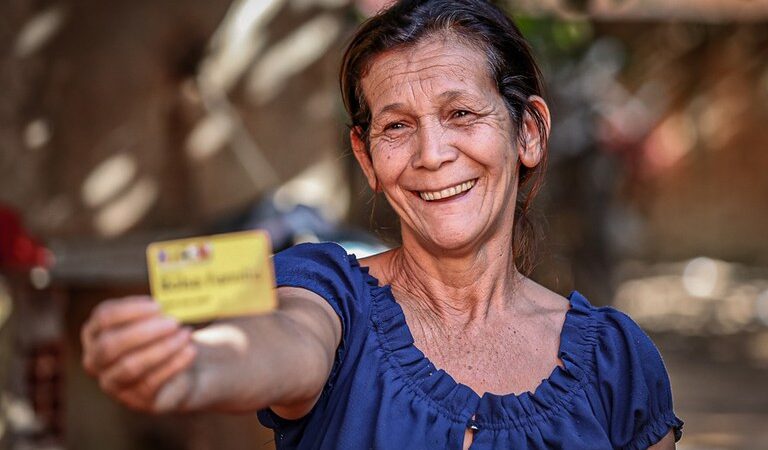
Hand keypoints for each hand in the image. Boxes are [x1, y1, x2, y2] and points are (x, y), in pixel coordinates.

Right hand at [81, 296, 196, 412]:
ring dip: (162, 348)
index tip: (158, 305)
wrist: (179, 366)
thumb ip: (156, 311)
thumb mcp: (156, 318)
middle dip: (144, 331)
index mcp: (94, 332)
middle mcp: (95, 359)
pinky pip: (151, 383)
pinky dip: (173, 364)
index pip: (104, 317)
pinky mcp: (134, 399)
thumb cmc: (161, 335)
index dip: (131, 310)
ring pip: (130, 366)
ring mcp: (112, 383)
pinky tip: (190, 351)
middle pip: (111, 344)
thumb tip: (171, 302)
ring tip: (186, 335)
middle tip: (173, 322)